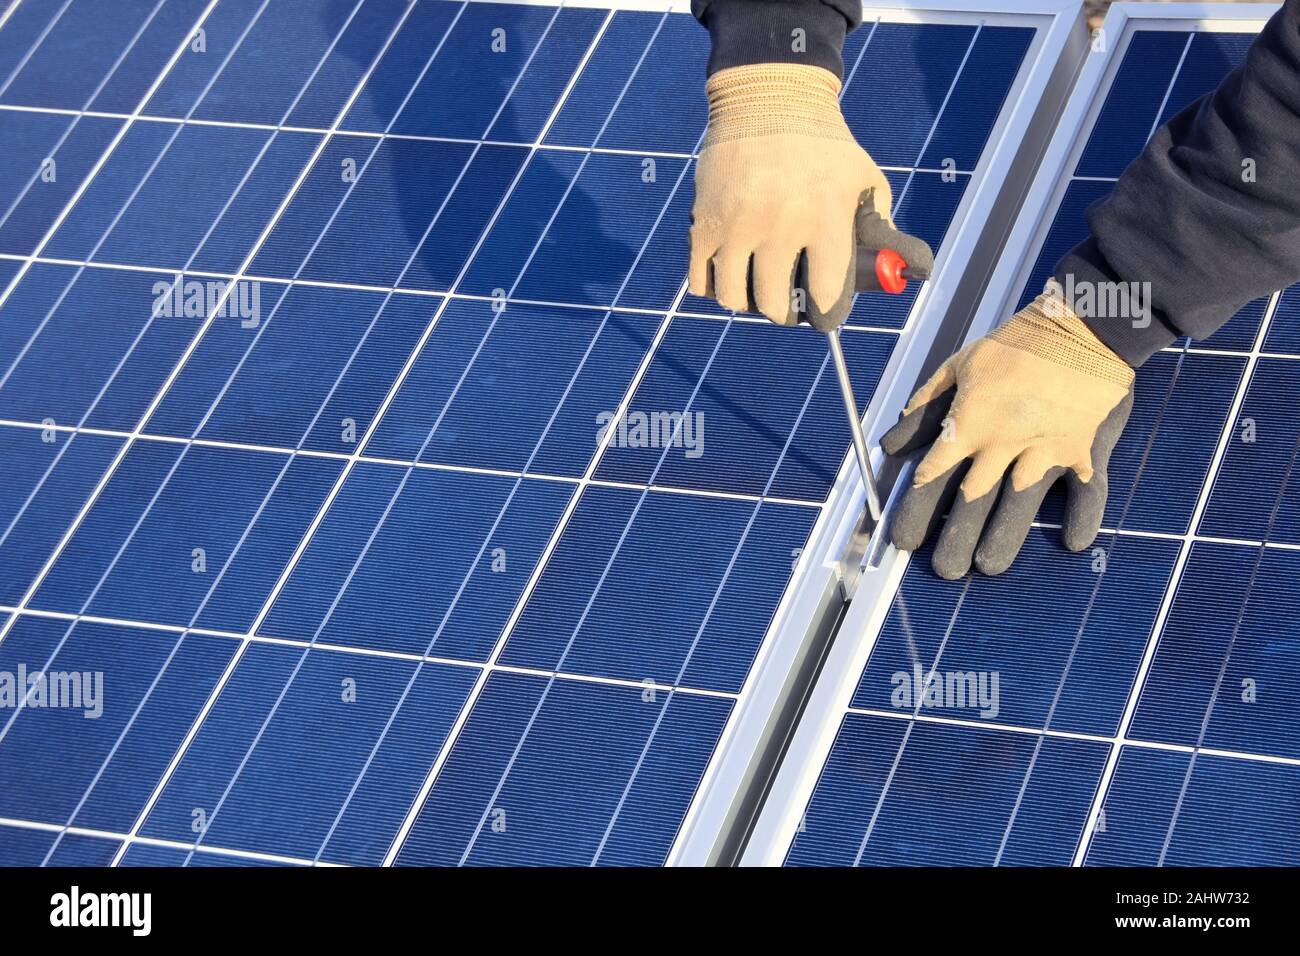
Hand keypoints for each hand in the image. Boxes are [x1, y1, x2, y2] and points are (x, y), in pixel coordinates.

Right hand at [688, 63, 894, 329]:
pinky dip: (713, 287)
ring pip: (733, 297)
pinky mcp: (704, 220)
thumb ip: (882, 228)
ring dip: (746, 303)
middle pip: (773, 302)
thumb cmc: (825, 145)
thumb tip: (910, 270)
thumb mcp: (864, 179)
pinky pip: (700, 279)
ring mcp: (736, 223)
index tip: (823, 313)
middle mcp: (779, 223)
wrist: (770, 95)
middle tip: (786, 306)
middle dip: (782, 313)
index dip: (825, 313)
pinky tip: (727, 275)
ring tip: (754, 292)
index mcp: (825, 214)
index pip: (825, 291)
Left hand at [880, 290, 1135, 578]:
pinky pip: (1085, 490)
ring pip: (1020, 503)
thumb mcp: (961, 364)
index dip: (916, 511)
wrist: (1085, 323)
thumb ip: (926, 406)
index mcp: (970, 422)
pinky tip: (1074, 544)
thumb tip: (892, 442)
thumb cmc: (1018, 342)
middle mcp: (1005, 441)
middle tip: (944, 571)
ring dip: (1004, 538)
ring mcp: (1047, 448)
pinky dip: (1082, 517)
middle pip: (973, 499)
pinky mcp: (1085, 449)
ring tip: (988, 567)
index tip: (906, 540)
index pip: (934, 475)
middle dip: (955, 538)